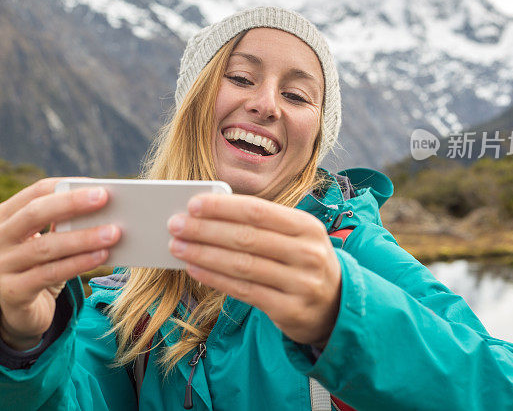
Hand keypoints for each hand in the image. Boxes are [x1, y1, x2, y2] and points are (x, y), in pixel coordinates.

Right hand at [0, 178, 120, 349]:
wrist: (25, 311)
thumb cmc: (43, 265)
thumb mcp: (50, 240)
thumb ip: (65, 222)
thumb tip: (104, 206)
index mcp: (5, 216)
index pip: (35, 192)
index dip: (66, 186)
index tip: (97, 186)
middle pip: (34, 214)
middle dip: (71, 204)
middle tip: (104, 198)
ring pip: (45, 247)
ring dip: (82, 238)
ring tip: (113, 232)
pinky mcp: (11, 292)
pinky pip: (49, 274)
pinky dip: (78, 263)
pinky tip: (101, 257)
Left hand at [167, 193, 340, 347]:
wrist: (337, 306)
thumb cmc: (302, 262)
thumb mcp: (296, 237)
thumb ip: (261, 225)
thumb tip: (208, 214)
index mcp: (307, 226)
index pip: (258, 211)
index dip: (223, 207)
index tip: (193, 203)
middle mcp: (307, 253)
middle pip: (246, 237)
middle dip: (205, 230)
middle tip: (175, 225)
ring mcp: (301, 284)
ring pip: (242, 265)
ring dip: (204, 254)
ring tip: (178, 246)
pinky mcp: (290, 310)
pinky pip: (244, 291)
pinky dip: (215, 279)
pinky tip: (194, 269)